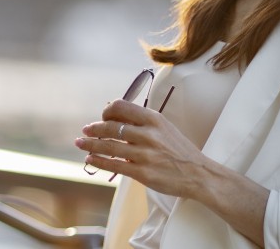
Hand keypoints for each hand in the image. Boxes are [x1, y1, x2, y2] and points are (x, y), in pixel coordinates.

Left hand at [76, 99, 211, 199]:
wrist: (199, 174)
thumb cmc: (180, 150)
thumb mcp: (165, 127)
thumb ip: (143, 122)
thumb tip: (115, 116)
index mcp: (154, 119)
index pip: (122, 106)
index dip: (107, 110)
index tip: (102, 116)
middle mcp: (148, 134)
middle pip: (111, 127)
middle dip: (94, 129)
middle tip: (85, 131)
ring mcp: (144, 154)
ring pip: (109, 146)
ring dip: (90, 145)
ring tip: (80, 143)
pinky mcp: (142, 173)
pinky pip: (114, 165)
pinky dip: (99, 161)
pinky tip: (91, 159)